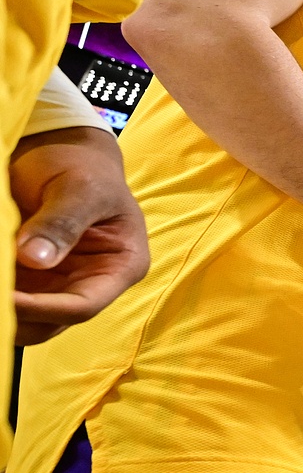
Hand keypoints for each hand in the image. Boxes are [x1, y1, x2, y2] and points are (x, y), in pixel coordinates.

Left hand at [10, 127, 149, 344]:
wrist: (61, 150)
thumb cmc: (82, 165)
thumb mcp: (79, 187)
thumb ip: (62, 222)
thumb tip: (34, 258)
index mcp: (120, 266)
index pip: (82, 305)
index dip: (41, 309)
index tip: (4, 298)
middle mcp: (90, 283)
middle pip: (51, 322)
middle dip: (15, 317)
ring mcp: (57, 284)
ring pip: (25, 319)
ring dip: (3, 310)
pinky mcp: (30, 279)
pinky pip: (9, 299)